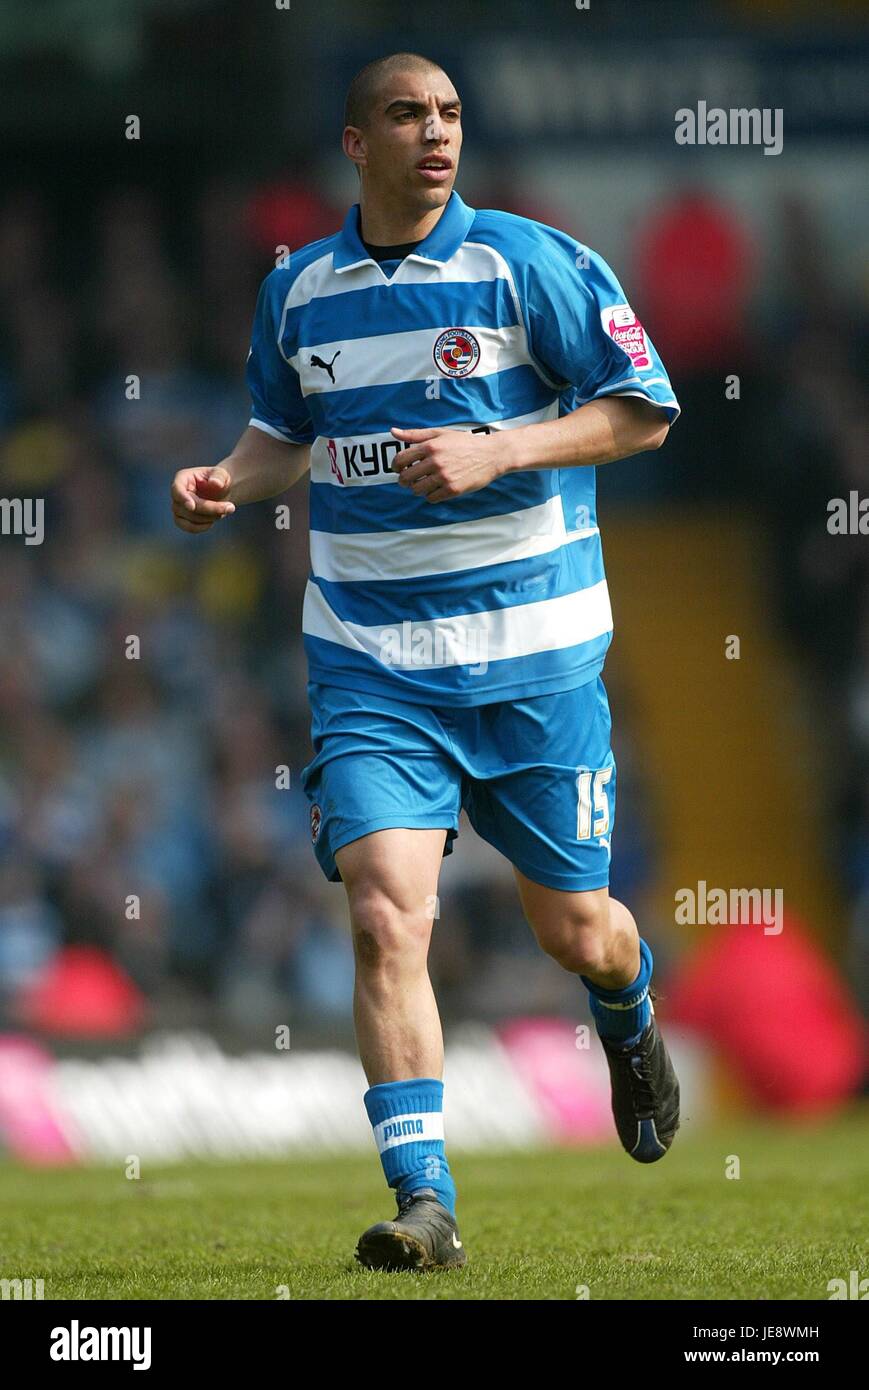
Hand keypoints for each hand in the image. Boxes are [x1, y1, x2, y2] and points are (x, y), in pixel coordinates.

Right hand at [170, 465, 235, 532]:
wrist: (221, 492)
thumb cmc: (219, 480)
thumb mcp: (222, 474)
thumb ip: (219, 476)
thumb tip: (215, 483)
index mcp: (183, 478)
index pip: (176, 488)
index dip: (183, 498)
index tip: (192, 506)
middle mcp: (177, 494)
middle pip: (187, 507)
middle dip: (210, 509)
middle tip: (230, 507)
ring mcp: (177, 508)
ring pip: (188, 519)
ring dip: (208, 518)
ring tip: (223, 511)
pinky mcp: (182, 520)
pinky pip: (189, 527)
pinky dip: (203, 527)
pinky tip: (214, 519)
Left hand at [390, 427, 504, 502]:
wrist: (491, 454)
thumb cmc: (465, 442)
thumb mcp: (440, 434)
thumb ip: (415, 434)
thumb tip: (393, 432)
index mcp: (430, 446)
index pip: (400, 460)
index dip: (396, 466)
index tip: (398, 469)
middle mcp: (435, 461)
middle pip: (406, 477)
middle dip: (404, 480)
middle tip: (409, 480)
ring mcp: (444, 476)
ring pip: (417, 490)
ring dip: (417, 488)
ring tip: (423, 484)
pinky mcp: (453, 489)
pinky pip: (431, 498)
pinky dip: (430, 495)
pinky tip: (436, 489)